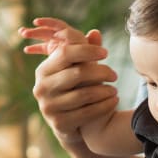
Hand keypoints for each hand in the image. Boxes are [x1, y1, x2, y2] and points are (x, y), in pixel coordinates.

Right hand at [20, 17, 118, 144]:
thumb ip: (85, 51)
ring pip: (84, 94)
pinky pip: (87, 113)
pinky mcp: (59, 123)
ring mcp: (48, 107)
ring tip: (115, 89)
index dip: (87, 50)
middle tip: (114, 74)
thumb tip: (95, 32)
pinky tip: (114, 101)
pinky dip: (104, 106)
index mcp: (43, 70)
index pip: (66, 53)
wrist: (68, 124)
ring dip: (104, 91)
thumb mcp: (76, 69)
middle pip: (77, 73)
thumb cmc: (73, 89)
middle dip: (100, 72)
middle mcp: (42, 87)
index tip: (106, 53)